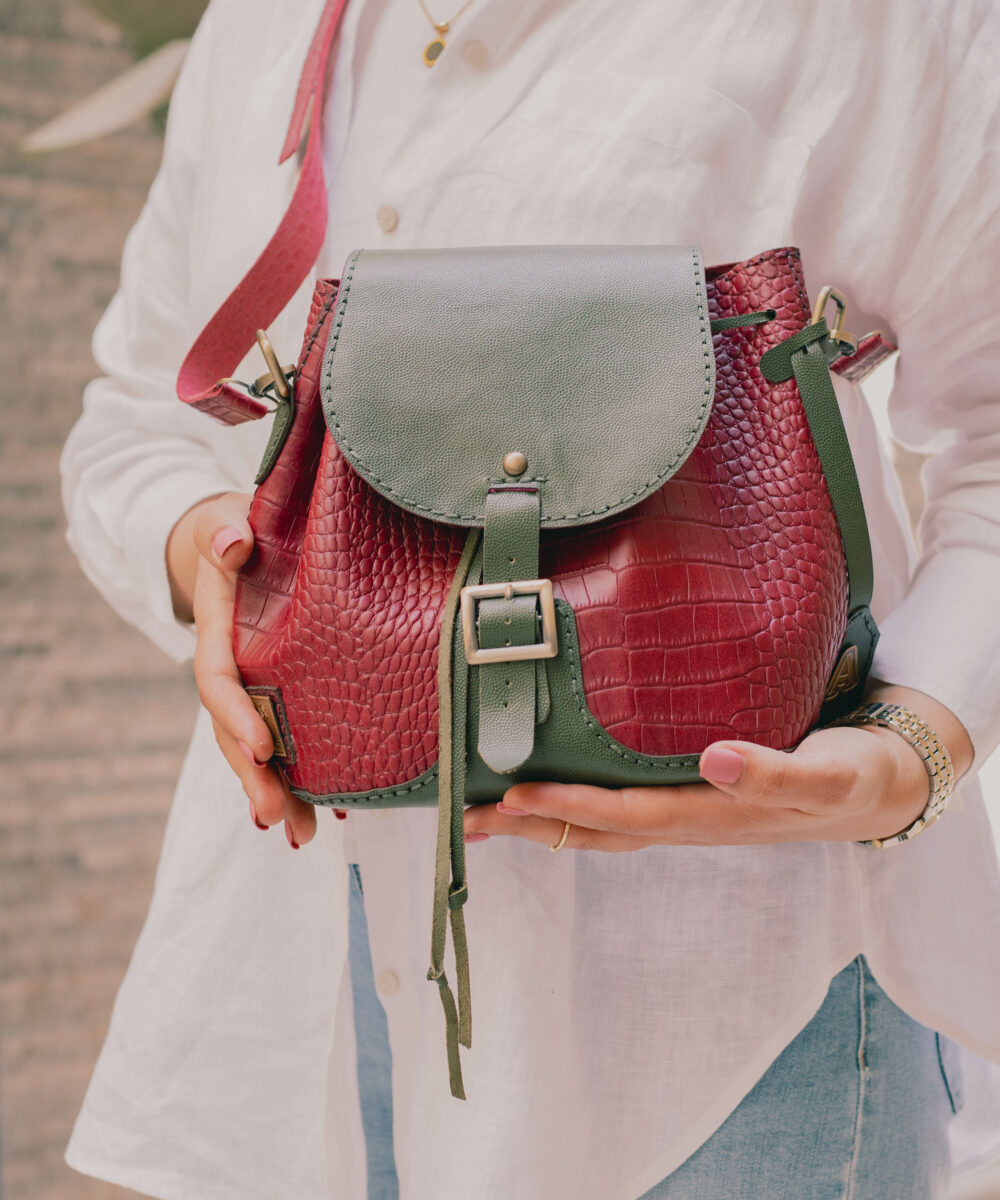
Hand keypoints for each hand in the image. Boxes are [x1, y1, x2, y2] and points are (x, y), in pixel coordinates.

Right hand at [167, 492, 323, 846]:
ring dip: (278, 793)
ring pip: (262, 748)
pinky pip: (290, 741)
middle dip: (253, 777)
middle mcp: (235, 668)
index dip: (236, 715)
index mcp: (219, 630)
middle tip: (273, 816)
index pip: (220, 678)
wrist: (236, 540)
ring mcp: (256, 686)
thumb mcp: (224, 522)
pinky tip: (332, 815)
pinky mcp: (281, 692)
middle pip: (237, 731)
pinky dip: (307, 778)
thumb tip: (232, 543)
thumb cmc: (235, 529)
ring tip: (301, 835)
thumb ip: (223, 532)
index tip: (263, 747)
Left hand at [463, 683, 971, 852]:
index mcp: (711, 815)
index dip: (568, 806)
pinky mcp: (687, 796)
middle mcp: (686, 820)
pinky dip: (574, 802)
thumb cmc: (852, 775)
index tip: (513, 797)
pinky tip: (550, 787)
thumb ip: (775, 771)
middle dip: (529, 825)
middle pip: (593, 829)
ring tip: (484, 811)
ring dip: (541, 819)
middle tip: (465, 817)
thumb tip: (715, 759)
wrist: (877, 788)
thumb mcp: (827, 775)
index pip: (624, 814)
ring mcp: (683, 813)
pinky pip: (618, 805)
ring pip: (599, 823)